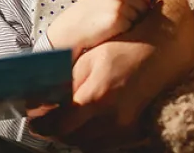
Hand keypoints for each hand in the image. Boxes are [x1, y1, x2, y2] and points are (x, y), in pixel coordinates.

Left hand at [31, 13, 193, 148]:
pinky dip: (90, 138)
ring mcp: (126, 128)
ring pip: (88, 145)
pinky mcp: (135, 132)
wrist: (160, 54)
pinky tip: (84, 124)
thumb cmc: (122, 51)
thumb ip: (65, 84)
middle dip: (55, 132)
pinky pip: (104, 144)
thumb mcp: (88, 61)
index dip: (43, 126)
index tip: (33, 123)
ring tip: (63, 121)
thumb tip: (43, 100)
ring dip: (72, 136)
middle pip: (73, 138)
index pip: (61, 124)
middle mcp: (113, 118)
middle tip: (45, 120)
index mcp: (98, 96)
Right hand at [46, 0, 150, 57]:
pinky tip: (111, 33)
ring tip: (113, 28)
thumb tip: (150, 5)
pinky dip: (126, 34)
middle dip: (139, 17)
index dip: (140, 7)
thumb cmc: (87, 18)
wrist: (68, 30)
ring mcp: (119, 4)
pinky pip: (133, 28)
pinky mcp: (118, 19)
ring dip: (132, 26)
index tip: (130, 17)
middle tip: (121, 25)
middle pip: (145, 6)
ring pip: (141, 18)